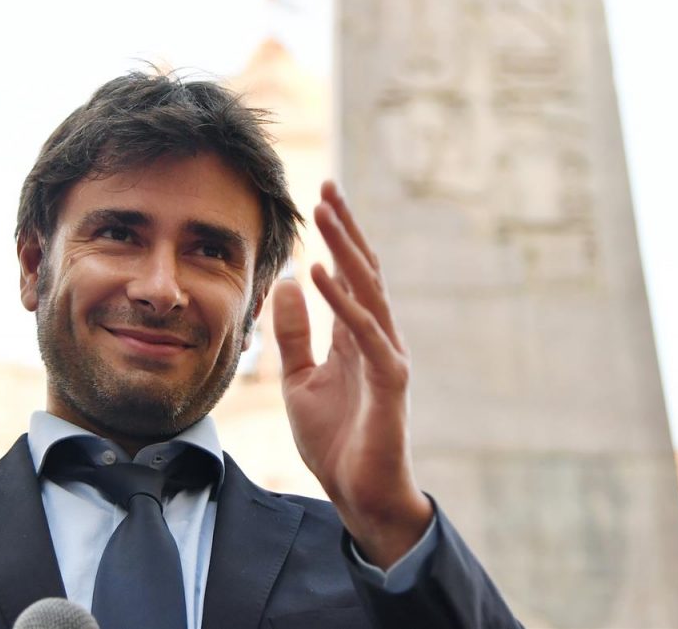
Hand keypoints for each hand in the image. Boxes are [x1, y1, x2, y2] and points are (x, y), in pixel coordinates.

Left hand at [272, 181, 432, 567]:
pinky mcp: (389, 379)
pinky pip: (364, 332)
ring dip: (346, 250)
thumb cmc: (334, 438)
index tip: (320, 199)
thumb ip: (293, 333)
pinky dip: (342, 301)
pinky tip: (322, 272)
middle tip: (328, 186)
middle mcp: (376, 337)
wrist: (358, 491)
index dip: (336, 238)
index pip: (349, 276)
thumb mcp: (300, 379)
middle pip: (363, 271)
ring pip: (368, 290)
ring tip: (326, 212)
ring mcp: (387, 355)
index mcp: (356, 336)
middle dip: (345, 229)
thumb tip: (288, 281)